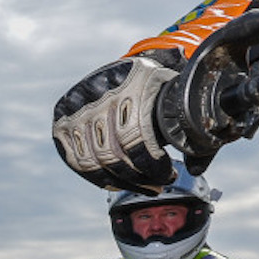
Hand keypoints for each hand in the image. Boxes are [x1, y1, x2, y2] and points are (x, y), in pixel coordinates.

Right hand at [51, 50, 180, 191]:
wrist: (121, 71)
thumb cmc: (153, 85)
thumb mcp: (173, 90)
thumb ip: (187, 122)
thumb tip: (198, 166)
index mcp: (127, 81)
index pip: (134, 136)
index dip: (152, 163)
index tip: (168, 174)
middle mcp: (94, 94)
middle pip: (113, 153)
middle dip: (139, 177)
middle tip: (158, 185)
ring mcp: (73, 110)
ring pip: (94, 162)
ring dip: (122, 182)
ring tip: (143, 187)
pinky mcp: (61, 125)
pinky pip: (77, 163)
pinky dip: (99, 179)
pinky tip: (118, 183)